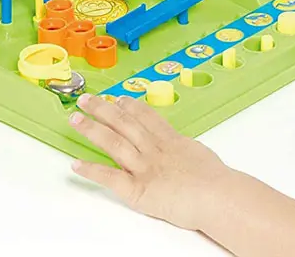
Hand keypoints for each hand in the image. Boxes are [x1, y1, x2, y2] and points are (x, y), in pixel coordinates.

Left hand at [69, 93, 233, 229]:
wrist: (218, 196)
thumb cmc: (218, 182)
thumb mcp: (202, 156)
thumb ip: (186, 152)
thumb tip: (186, 152)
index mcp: (172, 142)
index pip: (147, 118)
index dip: (131, 107)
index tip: (120, 98)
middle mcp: (155, 150)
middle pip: (125, 123)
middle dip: (103, 109)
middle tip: (87, 99)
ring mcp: (144, 168)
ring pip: (113, 142)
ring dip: (92, 129)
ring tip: (75, 118)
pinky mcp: (138, 190)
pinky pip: (110, 177)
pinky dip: (91, 170)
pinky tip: (76, 164)